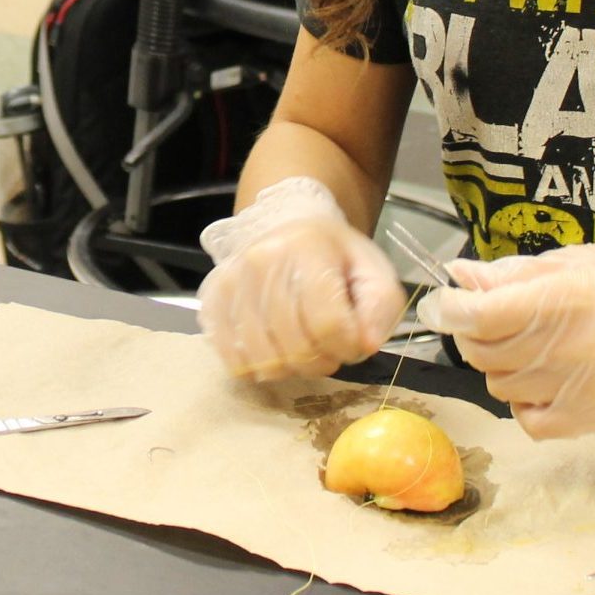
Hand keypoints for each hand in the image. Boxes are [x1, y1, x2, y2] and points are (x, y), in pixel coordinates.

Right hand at [197, 177, 406, 381]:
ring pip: (261, 355)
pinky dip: (252, 366)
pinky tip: (271, 353)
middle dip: (321, 361)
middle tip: (328, 349)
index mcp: (308, 248)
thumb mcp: (373, 270)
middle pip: (294, 344)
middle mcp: (262, 260)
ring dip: (289, 367)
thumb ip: (381, 308)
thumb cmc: (335, 255)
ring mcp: (233, 279)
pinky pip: (227, 353)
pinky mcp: (213, 296)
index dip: (348, 347)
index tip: (353, 343)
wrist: (288, 227)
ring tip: (301, 350)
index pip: (328, 323)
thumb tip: (365, 345)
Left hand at [417, 242, 594, 439]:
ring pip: (499, 385)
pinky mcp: (593, 419)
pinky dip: (525, 402)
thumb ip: (512, 274)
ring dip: (500, 365)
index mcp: (560, 300)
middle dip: (473, 334)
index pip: (477, 316)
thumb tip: (459, 276)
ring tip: (529, 345)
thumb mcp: (573, 261)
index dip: (450, 309)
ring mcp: (580, 389)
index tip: (447, 303)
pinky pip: (531, 421)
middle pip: (481, 352)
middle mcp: (566, 349)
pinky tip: (543, 380)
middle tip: (491, 319)